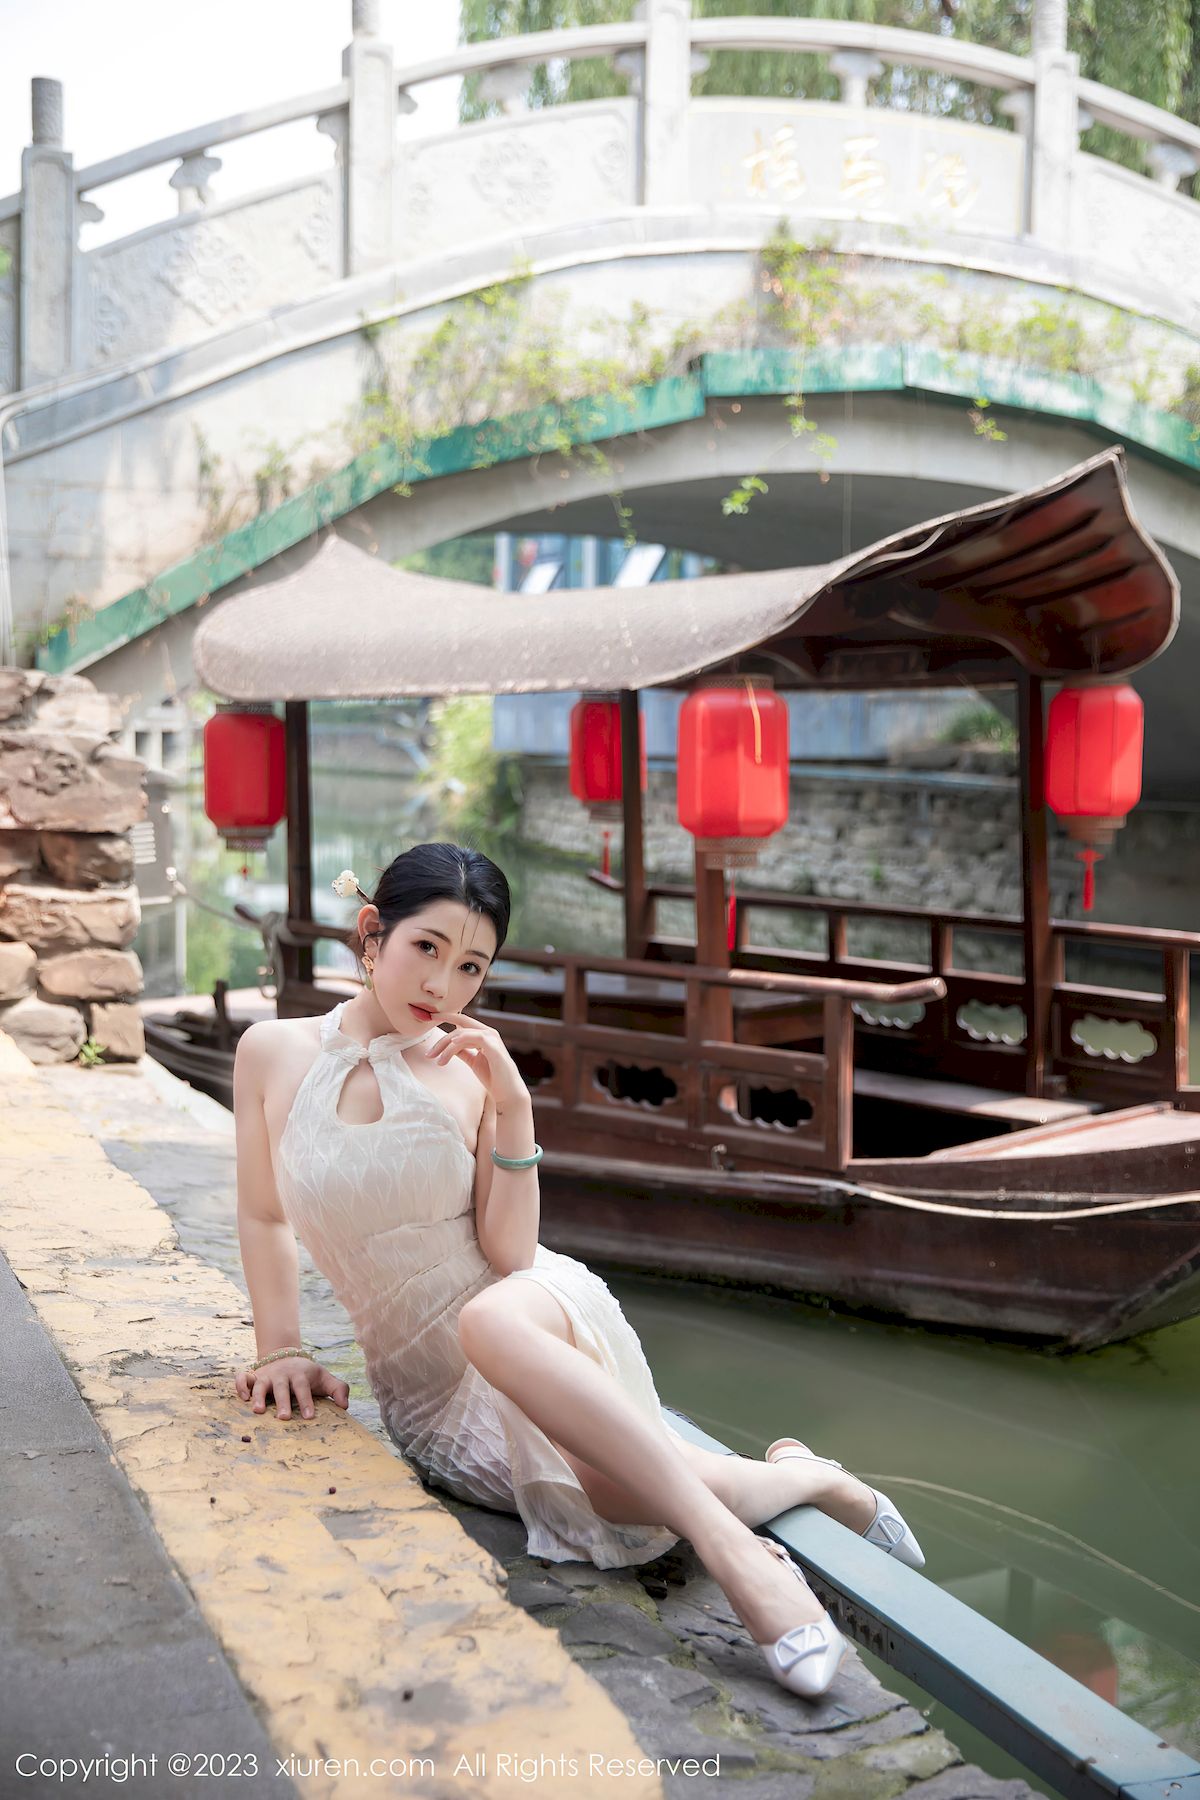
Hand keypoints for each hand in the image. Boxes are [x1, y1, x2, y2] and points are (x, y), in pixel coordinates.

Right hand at [233, 1355, 349, 1420]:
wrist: (286, 1355)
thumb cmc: (307, 1375)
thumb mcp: (324, 1378)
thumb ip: (338, 1389)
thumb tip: (345, 1406)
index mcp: (300, 1375)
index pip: (304, 1387)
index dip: (306, 1401)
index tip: (309, 1417)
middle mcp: (282, 1374)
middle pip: (282, 1387)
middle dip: (283, 1402)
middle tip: (284, 1418)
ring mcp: (266, 1375)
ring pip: (260, 1383)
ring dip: (258, 1395)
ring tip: (258, 1410)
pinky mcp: (253, 1376)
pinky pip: (243, 1378)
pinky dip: (241, 1386)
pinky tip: (244, 1399)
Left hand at [425, 1012, 528, 1110]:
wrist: (507, 1092)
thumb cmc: (493, 1077)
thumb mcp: (473, 1061)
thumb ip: (463, 1051)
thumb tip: (448, 1045)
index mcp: (483, 1035)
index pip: (462, 1021)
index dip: (445, 1017)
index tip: (429, 1019)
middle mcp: (488, 1033)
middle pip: (459, 1027)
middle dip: (441, 1039)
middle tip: (428, 1054)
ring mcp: (492, 1038)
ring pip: (462, 1034)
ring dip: (446, 1047)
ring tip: (438, 1062)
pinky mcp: (494, 1046)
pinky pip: (474, 1037)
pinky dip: (461, 1039)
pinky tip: (451, 1045)